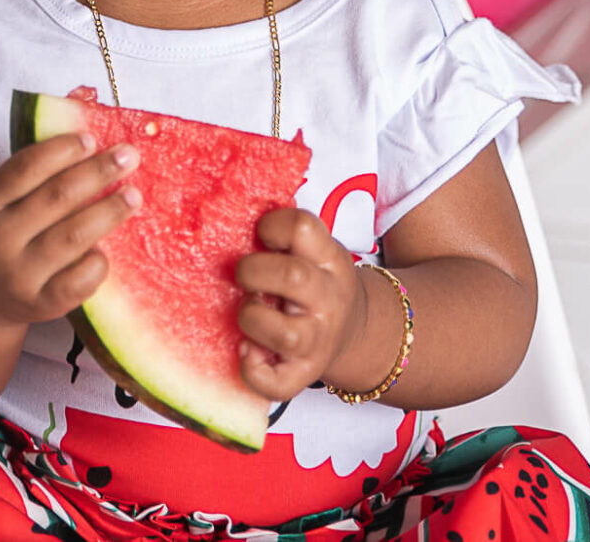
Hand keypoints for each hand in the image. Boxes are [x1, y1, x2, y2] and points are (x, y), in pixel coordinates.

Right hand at [0, 133, 141, 328]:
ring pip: (73, 237)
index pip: (26, 168)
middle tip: (129, 156)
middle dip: (98, 172)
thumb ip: (26, 177)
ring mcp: (18, 275)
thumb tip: (87, 142)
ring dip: (109, 211)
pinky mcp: (39, 305)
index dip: (63, 150)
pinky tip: (108, 249)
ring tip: (134, 196)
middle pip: (57, 198)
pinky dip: (98, 262)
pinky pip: (78, 281)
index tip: (92, 139)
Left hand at [234, 208, 363, 402]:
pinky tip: (246, 351)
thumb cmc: (316, 284)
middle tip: (244, 276)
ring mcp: (317, 340)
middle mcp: (327, 299)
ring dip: (253, 318)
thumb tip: (233, 205)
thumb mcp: (314, 251)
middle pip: (292, 277)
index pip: (301, 227)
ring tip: (249, 311)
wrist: (356, 332)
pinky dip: (253, 370)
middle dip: (253, 272)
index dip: (272, 226)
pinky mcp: (302, 374)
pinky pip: (277, 384)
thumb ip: (285, 236)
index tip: (261, 235)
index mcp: (328, 260)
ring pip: (286, 333)